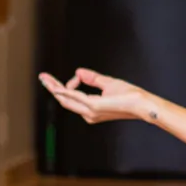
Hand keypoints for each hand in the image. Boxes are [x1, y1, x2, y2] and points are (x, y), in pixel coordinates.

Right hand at [37, 68, 152, 124]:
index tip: (66, 76)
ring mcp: (90, 112)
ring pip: (66, 99)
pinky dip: (64, 91)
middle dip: (52, 88)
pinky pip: (75, 97)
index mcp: (91, 110)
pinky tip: (56, 86)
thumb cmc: (130, 96)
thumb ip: (92, 78)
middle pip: (64, 100)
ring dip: (55, 88)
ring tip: (46, 79)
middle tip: (43, 77)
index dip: (63, 87)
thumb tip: (78, 71)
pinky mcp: (93, 106)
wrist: (142, 104)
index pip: (71, 98)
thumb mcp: (108, 83)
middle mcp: (88, 114)